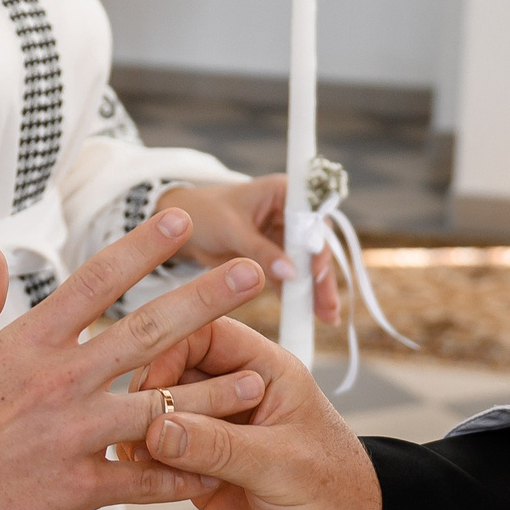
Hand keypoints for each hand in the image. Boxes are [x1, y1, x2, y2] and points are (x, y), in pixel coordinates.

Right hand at [0, 207, 270, 509]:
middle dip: (205, 301)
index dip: (143, 247)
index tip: (181, 221)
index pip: (96, 281)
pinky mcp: (78, 487)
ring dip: (215, 395)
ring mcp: (73, 434)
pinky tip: (217, 470)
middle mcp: (60, 381)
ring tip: (259, 382)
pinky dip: (182, 477)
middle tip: (252, 277)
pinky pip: (143, 480)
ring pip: (161, 409)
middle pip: (147, 332)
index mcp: (30, 344)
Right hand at [134, 317, 380, 509]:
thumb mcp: (282, 465)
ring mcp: (217, 436)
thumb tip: (159, 429)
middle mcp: (237, 398)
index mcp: (267, 373)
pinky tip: (147, 480)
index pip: (206, 333)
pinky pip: (161, 459)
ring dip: (143, 434)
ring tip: (136, 457)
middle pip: (174, 372)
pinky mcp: (202, 472)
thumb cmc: (342, 496)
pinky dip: (147, 467)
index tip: (148, 384)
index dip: (171, 350)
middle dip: (149, 396)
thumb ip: (220, 446)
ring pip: (161, 416)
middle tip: (134, 427)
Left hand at [156, 179, 340, 323]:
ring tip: (327, 317)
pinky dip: (297, 295)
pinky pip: (290, 277)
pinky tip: (308, 314)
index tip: (316, 272)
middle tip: (328, 306)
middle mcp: (290, 213)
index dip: (318, 244)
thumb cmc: (203, 214)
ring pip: (305, 265)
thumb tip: (292, 273)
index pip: (312, 219)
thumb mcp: (231, 229)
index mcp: (284, 193)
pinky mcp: (274, 257)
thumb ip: (260, 250)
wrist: (180, 229)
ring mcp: (283, 236)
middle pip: (314, 246)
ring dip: (314, 290)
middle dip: (321, 276)